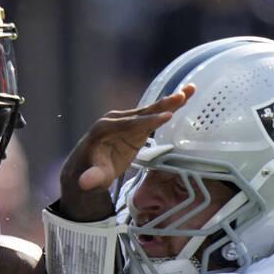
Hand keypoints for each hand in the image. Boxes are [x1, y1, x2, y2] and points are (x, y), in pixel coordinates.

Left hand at [57, 85, 195, 219]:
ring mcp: (125, 121)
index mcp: (104, 129)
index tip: (167, 117)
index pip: (130, 125)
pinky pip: (152, 115)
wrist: (85, 166)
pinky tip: (183, 98)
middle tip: (181, 97)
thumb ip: (92, 178)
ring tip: (189, 90)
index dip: (149, 121)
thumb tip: (86, 182)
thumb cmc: (89, 172)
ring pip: (150, 110)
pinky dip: (167, 108)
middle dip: (162, 105)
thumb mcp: (91, 178)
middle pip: (142, 112)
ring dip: (169, 101)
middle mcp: (115, 120)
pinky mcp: (133, 126)